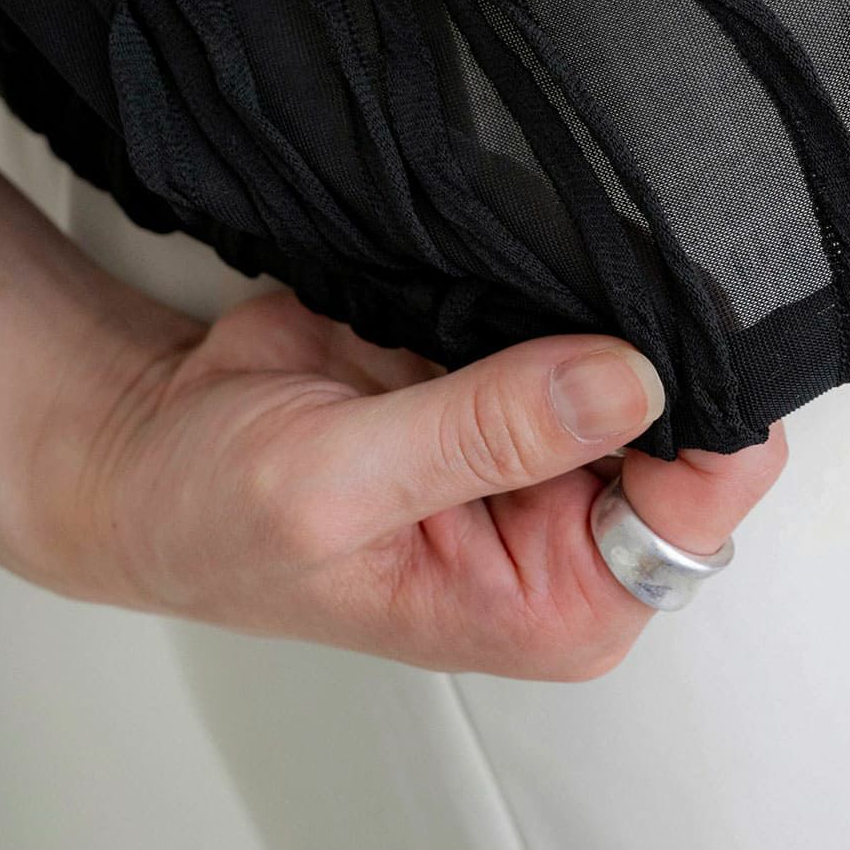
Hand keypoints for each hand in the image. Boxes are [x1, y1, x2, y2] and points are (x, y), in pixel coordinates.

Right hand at [0, 168, 784, 679]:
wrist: (152, 443)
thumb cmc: (215, 515)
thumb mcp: (338, 487)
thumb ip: (486, 434)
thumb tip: (632, 381)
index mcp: (558, 597)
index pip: (698, 501)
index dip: (691, 409)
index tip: (640, 336)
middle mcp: (575, 523)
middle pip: (688, 415)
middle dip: (645, 344)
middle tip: (578, 284)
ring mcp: (551, 435)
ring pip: (640, 347)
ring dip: (598, 298)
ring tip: (520, 272)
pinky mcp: (518, 365)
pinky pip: (581, 302)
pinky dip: (555, 270)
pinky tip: (511, 252)